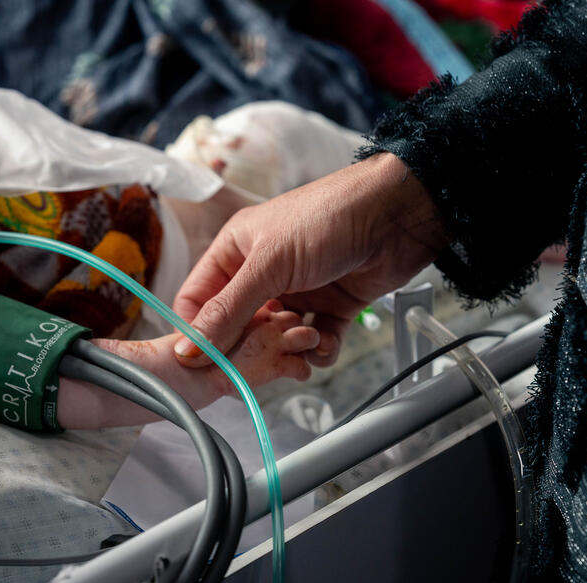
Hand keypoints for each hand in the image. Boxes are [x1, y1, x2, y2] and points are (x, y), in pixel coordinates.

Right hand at [173, 152, 445, 366]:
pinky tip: (327, 339)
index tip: (206, 364)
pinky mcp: (330, 305)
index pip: (197, 302)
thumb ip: (228, 311)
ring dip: (290, 348)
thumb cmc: (330, 216)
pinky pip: (313, 341)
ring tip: (307, 335)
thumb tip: (188, 349)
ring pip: (277, 339)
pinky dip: (320, 348)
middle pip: (237, 328)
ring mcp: (296, 290)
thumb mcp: (268, 265)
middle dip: (252, 346)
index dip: (198, 335)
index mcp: (235, 252)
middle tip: (266, 354)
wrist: (398, 214)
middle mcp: (261, 273)